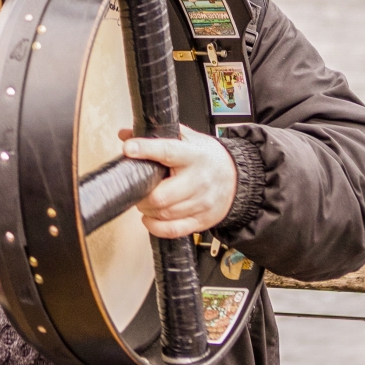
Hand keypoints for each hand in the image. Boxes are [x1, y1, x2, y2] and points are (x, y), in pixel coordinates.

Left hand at [120, 125, 237, 238]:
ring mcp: (201, 203)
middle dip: (142, 194)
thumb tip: (126, 134)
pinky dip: (155, 227)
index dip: (146, 150)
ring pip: (164, 213)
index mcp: (194, 155)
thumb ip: (159, 135)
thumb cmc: (208, 158)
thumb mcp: (188, 139)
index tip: (129, 149)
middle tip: (138, 188)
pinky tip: (150, 218)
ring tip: (146, 200)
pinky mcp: (202, 220)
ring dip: (147, 209)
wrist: (238, 177)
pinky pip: (173, 230)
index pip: (168, 151)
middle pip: (162, 195)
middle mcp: (198, 180)